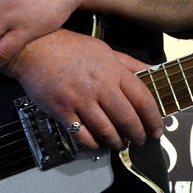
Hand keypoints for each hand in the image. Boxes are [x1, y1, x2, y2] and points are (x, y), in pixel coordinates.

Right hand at [2, 29, 162, 150]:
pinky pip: (82, 135)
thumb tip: (152, 72)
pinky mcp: (62, 111)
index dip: (153, 118)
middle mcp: (98, 86)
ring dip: (117, 142)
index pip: (142, 98)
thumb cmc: (69, 47)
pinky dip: (93, 145)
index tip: (157, 128)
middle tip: (140, 140)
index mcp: (112, 70)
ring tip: (120, 144)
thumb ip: (129, 64)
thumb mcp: (104, 49)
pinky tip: (98, 144)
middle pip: (127, 118)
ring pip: (106, 130)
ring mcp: (79, 99)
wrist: (35, 48)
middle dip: (138, 134)